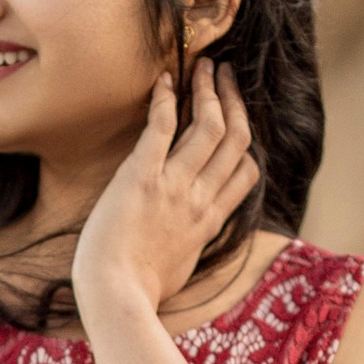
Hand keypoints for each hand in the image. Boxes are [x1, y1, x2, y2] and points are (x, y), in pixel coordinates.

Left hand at [71, 56, 259, 329]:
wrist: (116, 297)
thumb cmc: (139, 292)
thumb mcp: (180, 269)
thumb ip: (190, 244)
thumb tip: (186, 238)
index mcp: (210, 221)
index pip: (247, 171)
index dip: (245, 141)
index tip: (236, 120)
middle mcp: (201, 198)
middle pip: (235, 138)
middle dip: (234, 100)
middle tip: (226, 75)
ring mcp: (174, 186)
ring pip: (209, 125)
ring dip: (208, 89)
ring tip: (204, 66)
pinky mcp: (142, 177)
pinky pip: (163, 128)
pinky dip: (166, 99)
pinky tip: (164, 80)